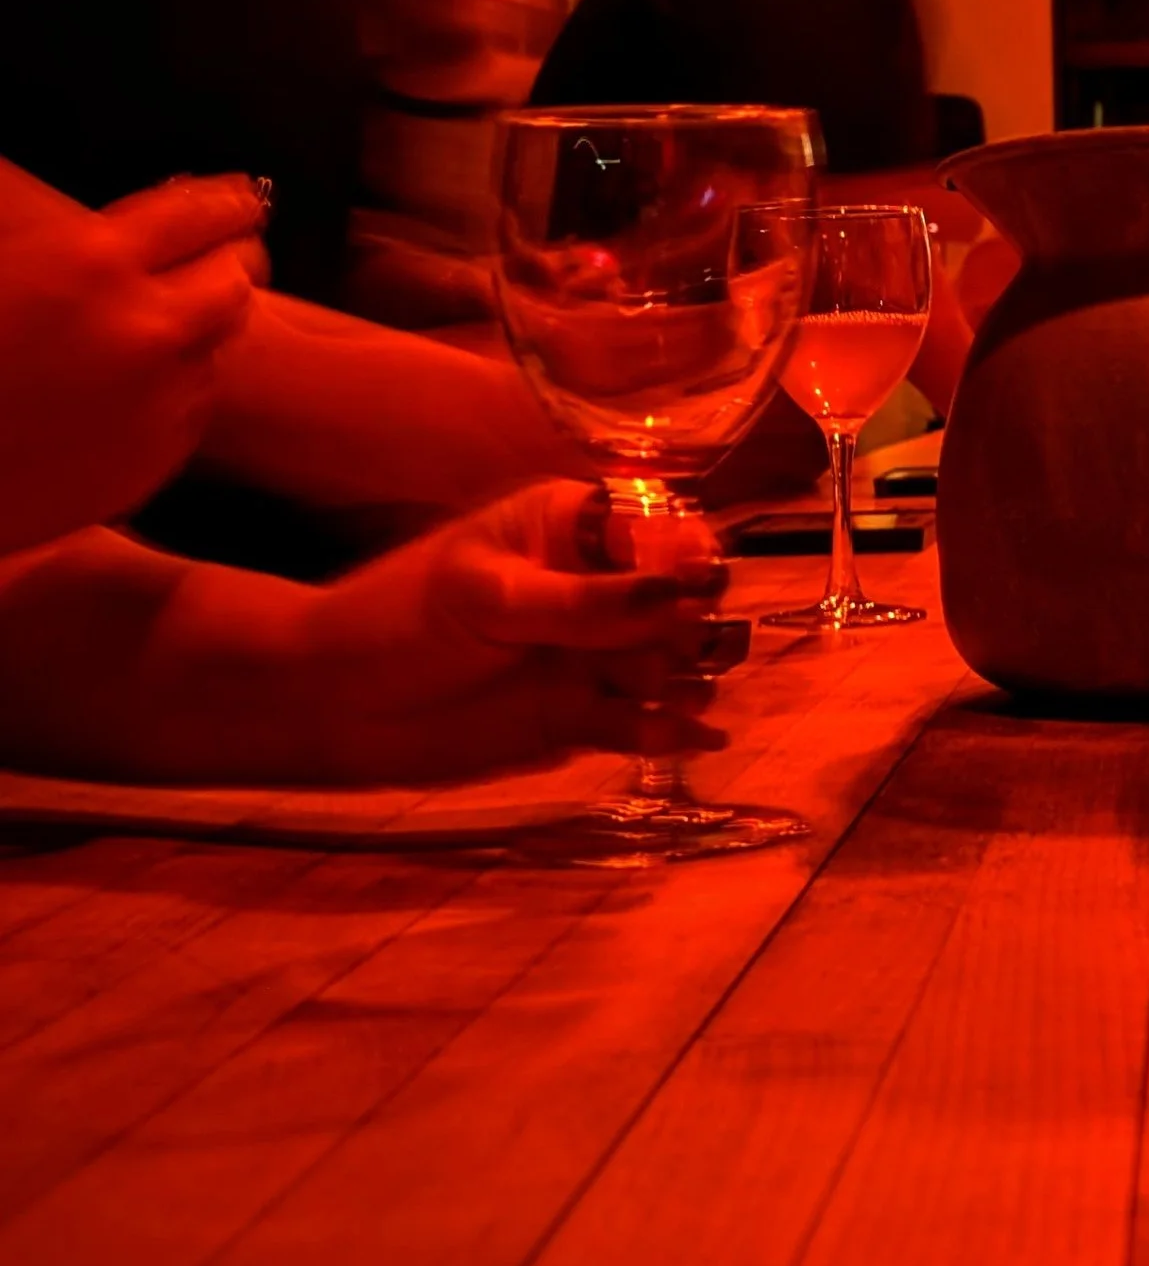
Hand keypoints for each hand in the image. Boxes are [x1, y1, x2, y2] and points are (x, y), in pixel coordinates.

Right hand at [0, 165, 264, 552]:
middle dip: (228, 269)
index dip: (229, 205)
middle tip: (219, 267)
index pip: (201, 212)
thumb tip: (141, 236)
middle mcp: (145, 326)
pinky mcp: (162, 452)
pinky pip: (192, 406)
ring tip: (143, 343)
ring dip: (195, 336)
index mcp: (91, 262)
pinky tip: (123, 396)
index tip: (244, 204)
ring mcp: (162, 394)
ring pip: (217, 347)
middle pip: (234, 280)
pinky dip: (172, 394)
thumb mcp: (12, 272)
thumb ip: (86, 249)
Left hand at [288, 480, 733, 783]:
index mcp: (573, 527)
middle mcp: (596, 588)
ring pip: (676, 663)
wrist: (332, 703)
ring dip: (688, 679)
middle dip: (690, 625)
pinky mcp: (582, 717)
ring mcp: (592, 654)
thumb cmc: (396, 619)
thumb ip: (581, 602)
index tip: (698, 583)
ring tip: (675, 697)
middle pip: (683, 601)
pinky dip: (674, 730)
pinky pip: (645, 722)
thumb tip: (678, 594)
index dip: (690, 554)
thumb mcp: (487, 597)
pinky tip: (697, 738)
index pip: (659, 529)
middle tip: (667, 652)